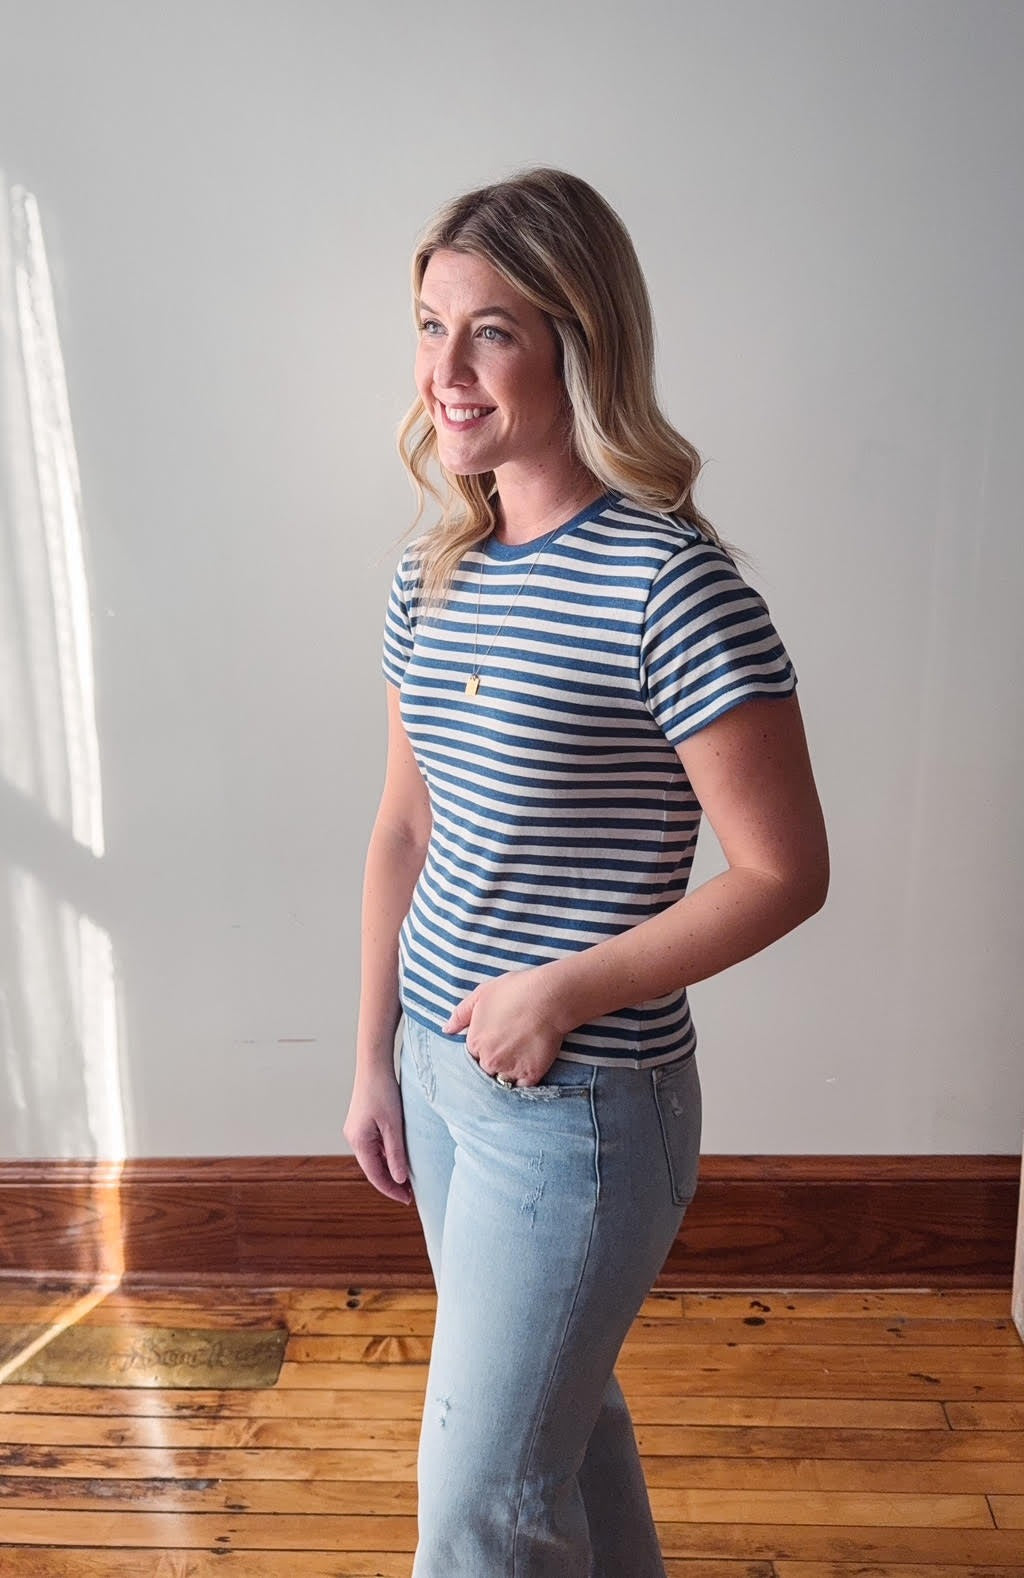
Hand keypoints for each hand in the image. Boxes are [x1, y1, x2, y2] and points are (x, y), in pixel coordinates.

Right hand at [343, 1066, 412, 1205]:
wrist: (373, 1066)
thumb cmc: (383, 1092)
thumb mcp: (393, 1126)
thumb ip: (396, 1154)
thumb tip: (400, 1179)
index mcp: (359, 1142)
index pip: (375, 1176)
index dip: (392, 1190)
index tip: (408, 1200)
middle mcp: (353, 1139)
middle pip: (373, 1169)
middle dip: (391, 1183)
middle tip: (410, 1194)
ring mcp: (356, 1131)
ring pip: (373, 1159)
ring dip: (389, 1170)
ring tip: (407, 1180)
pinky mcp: (361, 1124)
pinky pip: (374, 1147)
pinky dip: (386, 1157)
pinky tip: (398, 1159)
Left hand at [442, 965, 570, 1086]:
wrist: (549, 997)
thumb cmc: (515, 991)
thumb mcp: (481, 994)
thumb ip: (460, 1014)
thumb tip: (446, 1030)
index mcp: (475, 1043)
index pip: (472, 1056)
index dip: (483, 1049)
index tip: (495, 1041)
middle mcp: (489, 1060)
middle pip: (486, 1070)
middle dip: (494, 1062)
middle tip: (509, 1048)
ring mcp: (510, 1069)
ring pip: (503, 1080)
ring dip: (508, 1074)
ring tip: (519, 1058)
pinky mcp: (531, 1075)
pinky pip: (522, 1087)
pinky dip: (524, 1081)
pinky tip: (529, 1067)